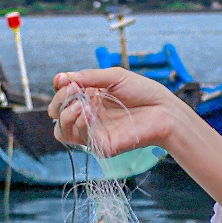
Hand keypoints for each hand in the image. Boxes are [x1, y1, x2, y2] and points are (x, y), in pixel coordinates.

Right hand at [48, 69, 183, 155]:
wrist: (164, 110)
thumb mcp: (114, 77)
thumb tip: (61, 78)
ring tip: (81, 104)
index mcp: (90, 98)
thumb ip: (88, 77)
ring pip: (62, 131)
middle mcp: (88, 115)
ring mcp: (93, 131)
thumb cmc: (143, 91)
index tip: (64, 81)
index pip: (62, 97)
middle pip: (57, 114)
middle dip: (59, 101)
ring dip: (66, 114)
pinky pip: (79, 139)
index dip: (60, 89)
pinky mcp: (100, 145)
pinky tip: (88, 112)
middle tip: (72, 91)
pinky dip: (78, 124)